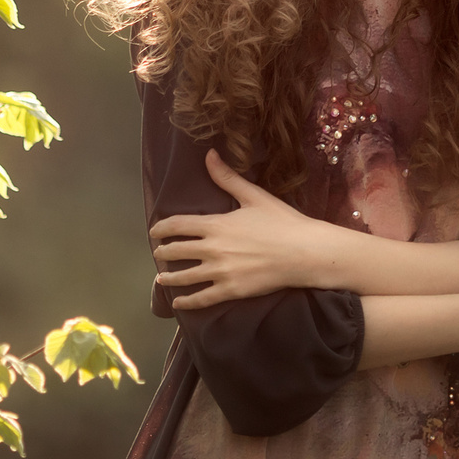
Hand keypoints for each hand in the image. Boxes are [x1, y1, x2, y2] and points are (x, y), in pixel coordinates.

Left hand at [149, 151, 341, 309]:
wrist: (304, 252)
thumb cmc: (282, 222)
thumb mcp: (254, 196)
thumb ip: (228, 178)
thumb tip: (209, 155)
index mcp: (216, 225)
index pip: (178, 225)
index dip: (162, 228)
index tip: (154, 231)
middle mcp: (213, 249)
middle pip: (177, 251)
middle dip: (164, 252)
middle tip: (158, 253)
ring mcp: (221, 272)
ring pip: (185, 277)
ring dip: (169, 278)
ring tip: (161, 279)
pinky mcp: (231, 290)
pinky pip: (202, 299)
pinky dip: (187, 302)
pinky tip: (178, 302)